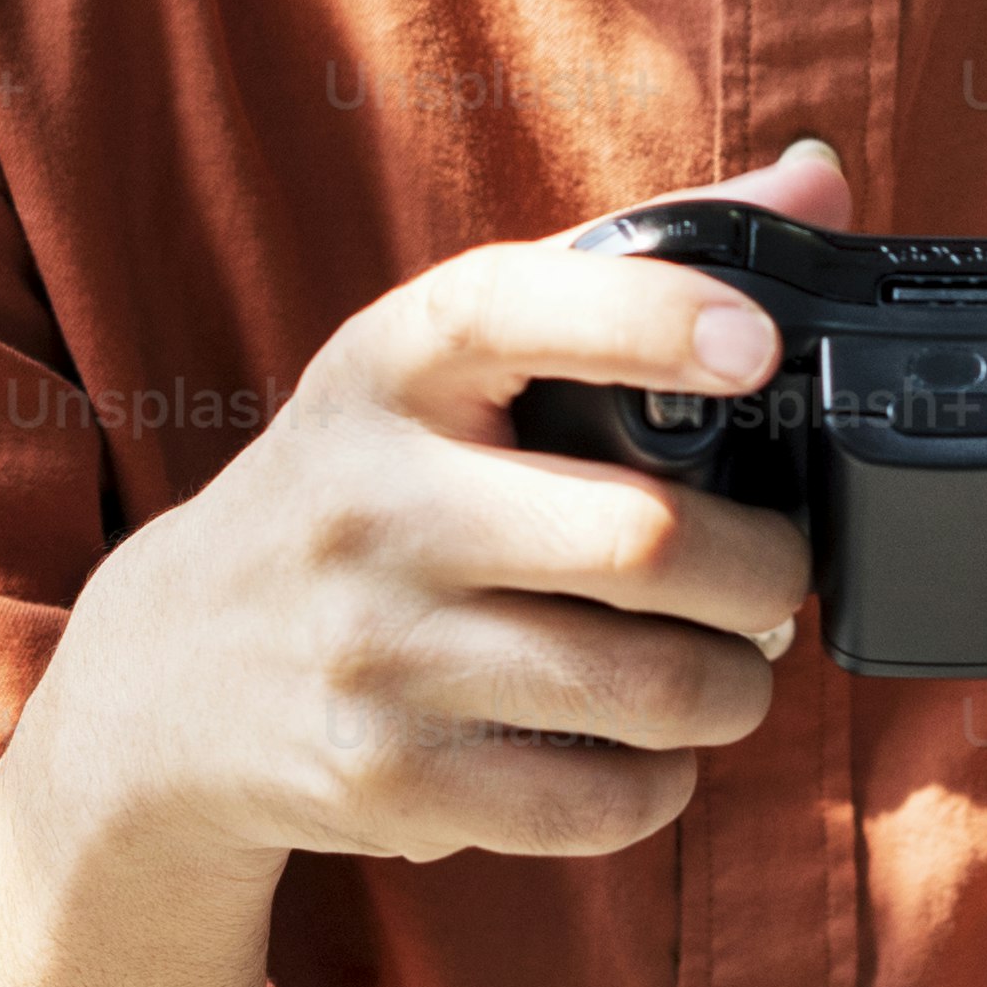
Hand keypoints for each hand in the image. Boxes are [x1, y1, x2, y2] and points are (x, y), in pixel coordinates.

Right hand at [23, 146, 842, 883]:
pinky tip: (648, 746)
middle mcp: (371, 503)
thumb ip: (627, 271)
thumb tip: (819, 183)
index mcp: (387, 370)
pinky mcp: (386, 782)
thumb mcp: (443, 364)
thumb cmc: (364, 486)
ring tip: (732, 660)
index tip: (756, 342)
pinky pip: (598, 802)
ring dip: (737, 685)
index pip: (513, 309)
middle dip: (765, 567)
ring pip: (646, 686)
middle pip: (641, 541)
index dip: (648, 317)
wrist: (167, 677)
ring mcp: (374, 651)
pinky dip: (664, 781)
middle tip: (777, 570)